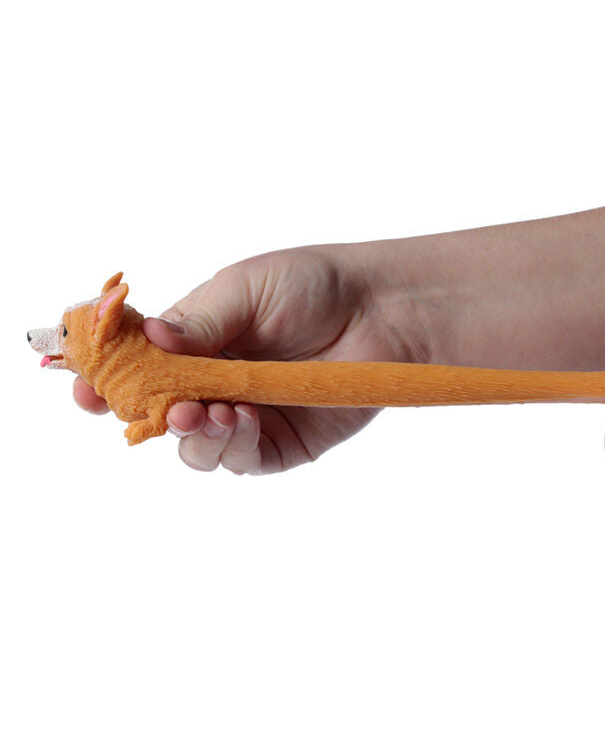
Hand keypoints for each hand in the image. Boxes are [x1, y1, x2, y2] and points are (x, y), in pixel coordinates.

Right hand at [74, 245, 424, 472]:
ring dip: (189, 434)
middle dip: (141, 415)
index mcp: (196, 342)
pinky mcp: (282, 444)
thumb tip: (145, 336)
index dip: (108, 378)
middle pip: (158, 414)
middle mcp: (216, 384)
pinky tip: (238, 419)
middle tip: (144, 405)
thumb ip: (197, 322)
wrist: (380, 309)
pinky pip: (242, 458)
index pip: (139, 366)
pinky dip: (230, 445)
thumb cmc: (314, 285)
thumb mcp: (246, 289)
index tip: (83, 385)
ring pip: (195, 446)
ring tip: (202, 411)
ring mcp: (248, 416)